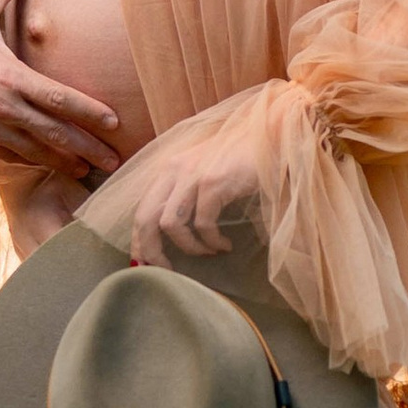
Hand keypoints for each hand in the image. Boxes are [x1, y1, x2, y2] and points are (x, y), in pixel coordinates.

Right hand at [0, 0, 122, 182]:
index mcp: (11, 77)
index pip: (60, 98)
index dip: (90, 112)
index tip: (114, 121)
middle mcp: (6, 108)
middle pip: (57, 134)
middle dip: (88, 148)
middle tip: (114, 160)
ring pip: (37, 153)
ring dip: (65, 162)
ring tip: (88, 170)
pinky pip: (12, 157)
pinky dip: (34, 163)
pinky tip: (50, 167)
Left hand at [126, 121, 266, 267]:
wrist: (268, 136)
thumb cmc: (239, 159)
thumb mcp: (203, 173)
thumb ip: (185, 196)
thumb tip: (170, 233)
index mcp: (168, 170)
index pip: (141, 210)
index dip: (139, 240)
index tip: (145, 263)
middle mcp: (173, 171)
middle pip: (145, 219)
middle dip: (152, 251)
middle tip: (167, 270)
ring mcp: (192, 175)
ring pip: (171, 224)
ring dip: (189, 247)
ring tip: (207, 252)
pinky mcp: (213, 183)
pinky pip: (203, 223)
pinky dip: (212, 240)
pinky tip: (224, 245)